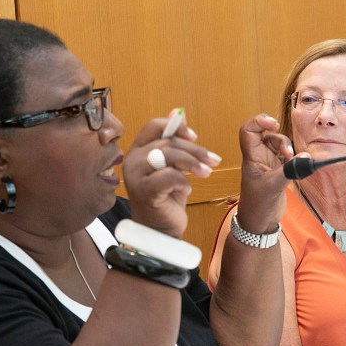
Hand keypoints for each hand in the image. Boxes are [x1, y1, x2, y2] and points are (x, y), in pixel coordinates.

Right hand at [123, 109, 221, 237]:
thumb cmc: (167, 199)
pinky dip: (182, 181)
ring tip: (207, 174)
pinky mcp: (143, 191)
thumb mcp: (173, 167)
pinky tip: (188, 190)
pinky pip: (167, 176)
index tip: (195, 137)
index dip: (176, 127)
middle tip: (213, 161)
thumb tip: (178, 113)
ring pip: (167, 155)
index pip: (153, 126)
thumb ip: (174, 144)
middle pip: (167, 142)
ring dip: (193, 163)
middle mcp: (132, 160)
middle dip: (195, 150)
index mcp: (138, 150)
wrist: (160, 232)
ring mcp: (135, 176)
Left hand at [236, 114, 294, 233]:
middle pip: (269, 136)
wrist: (259, 224)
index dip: (259, 122)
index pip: (248, 131)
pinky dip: (295, 159)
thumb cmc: (258, 206)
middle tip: (288, 155)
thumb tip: (307, 158)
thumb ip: (290, 171)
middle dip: (281, 141)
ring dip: (289, 150)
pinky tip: (300, 167)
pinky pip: (288, 158)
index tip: (274, 125)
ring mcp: (269, 164)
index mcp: (251, 158)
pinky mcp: (278, 172)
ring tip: (294, 162)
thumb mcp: (274, 187)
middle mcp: (259, 158)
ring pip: (280, 146)